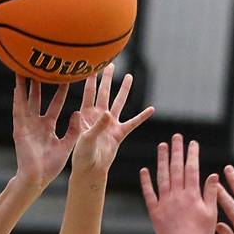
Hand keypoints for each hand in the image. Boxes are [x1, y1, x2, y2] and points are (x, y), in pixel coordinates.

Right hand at [12, 76, 82, 189]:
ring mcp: (26, 125)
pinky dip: (18, 99)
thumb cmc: (51, 166)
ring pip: (26, 101)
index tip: (65, 76)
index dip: (60, 91)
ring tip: (24, 68)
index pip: (55, 104)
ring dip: (25, 86)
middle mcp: (36, 123)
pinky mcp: (19, 130)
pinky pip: (18, 111)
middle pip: (38, 98)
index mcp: (48, 126)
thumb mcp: (67, 145)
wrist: (37, 178)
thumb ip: (73, 130)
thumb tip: (78, 113)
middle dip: (39, 83)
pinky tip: (17, 86)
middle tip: (42, 65)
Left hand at [71, 64, 153, 178]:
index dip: (91, 78)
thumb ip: (96, 126)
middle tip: (110, 63)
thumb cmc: (82, 156)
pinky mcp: (119, 133)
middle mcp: (98, 116)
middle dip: (107, 78)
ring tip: (129, 76)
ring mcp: (109, 124)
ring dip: (124, 90)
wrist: (90, 170)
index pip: (89, 92)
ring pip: (118, 103)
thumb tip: (107, 113)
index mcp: (86, 115)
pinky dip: (142, 117)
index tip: (92, 63)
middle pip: (104, 93)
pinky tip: (151, 109)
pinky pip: (133, 123)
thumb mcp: (86, 140)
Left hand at [140, 136, 217, 233]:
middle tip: (176, 137)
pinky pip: (149, 194)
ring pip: (162, 177)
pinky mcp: (155, 212)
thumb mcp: (211, 214)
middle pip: (176, 169)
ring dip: (162, 160)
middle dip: (177, 151)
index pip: (192, 169)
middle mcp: (178, 196)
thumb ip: (210, 193)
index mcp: (193, 195)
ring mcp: (165, 203)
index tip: (192, 143)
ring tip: (162, 146)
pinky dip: (146, 182)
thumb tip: (213, 175)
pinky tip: (144, 170)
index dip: (192, 155)